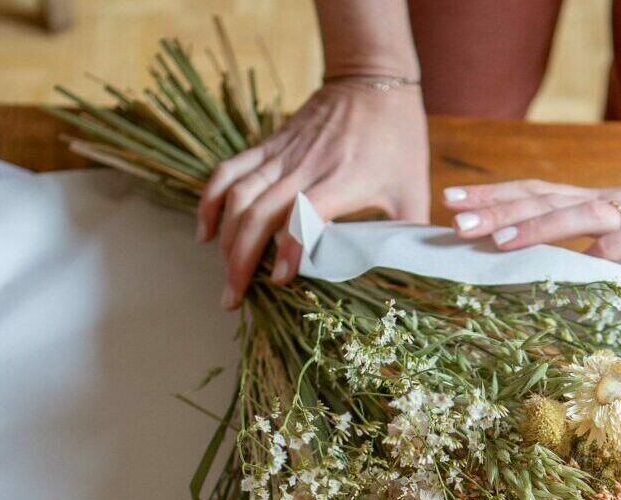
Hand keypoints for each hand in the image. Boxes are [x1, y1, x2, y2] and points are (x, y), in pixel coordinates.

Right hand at [198, 82, 429, 306]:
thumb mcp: (413, 190)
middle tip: (234, 298)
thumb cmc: (399, 140)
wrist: (372, 79)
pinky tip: (206, 232)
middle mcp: (307, 166)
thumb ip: (406, 235)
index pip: (306, 214)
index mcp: (344, 179)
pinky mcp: (269, 144)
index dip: (289, 247)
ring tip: (225, 276)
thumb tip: (407, 281)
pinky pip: (230, 171)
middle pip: (261, 212)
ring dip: (226, 238)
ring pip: (240, 195)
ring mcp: (283, 153)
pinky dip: (212, 201)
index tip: (279, 280)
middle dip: (241, 259)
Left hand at [442, 176, 620, 260]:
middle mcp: (608, 203)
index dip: (493, 196)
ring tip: (498, 241)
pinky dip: (612, 251)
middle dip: (497, 209)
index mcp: (594, 202)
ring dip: (538, 227)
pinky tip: (586, 262)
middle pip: (544, 198)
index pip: (534, 192)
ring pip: (580, 216)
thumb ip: (588, 247)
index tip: (450, 202)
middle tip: (454, 219)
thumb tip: (544, 271)